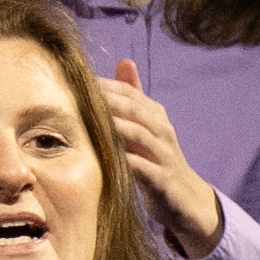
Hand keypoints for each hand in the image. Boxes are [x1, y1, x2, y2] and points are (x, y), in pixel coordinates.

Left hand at [91, 65, 235, 259]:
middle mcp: (162, 131)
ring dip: (117, 126)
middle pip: (135, 109)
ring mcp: (164, 155)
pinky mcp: (163, 180)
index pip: (128, 93)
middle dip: (108, 99)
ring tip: (91, 118)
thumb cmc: (156, 159)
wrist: (185, 199)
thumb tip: (124, 60)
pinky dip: (128, 162)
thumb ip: (133, 97)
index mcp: (154, 116)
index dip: (104, 84)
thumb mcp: (145, 127)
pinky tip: (109, 157)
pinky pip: (144, 168)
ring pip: (141, 135)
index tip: (74, 77)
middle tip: (78, 92)